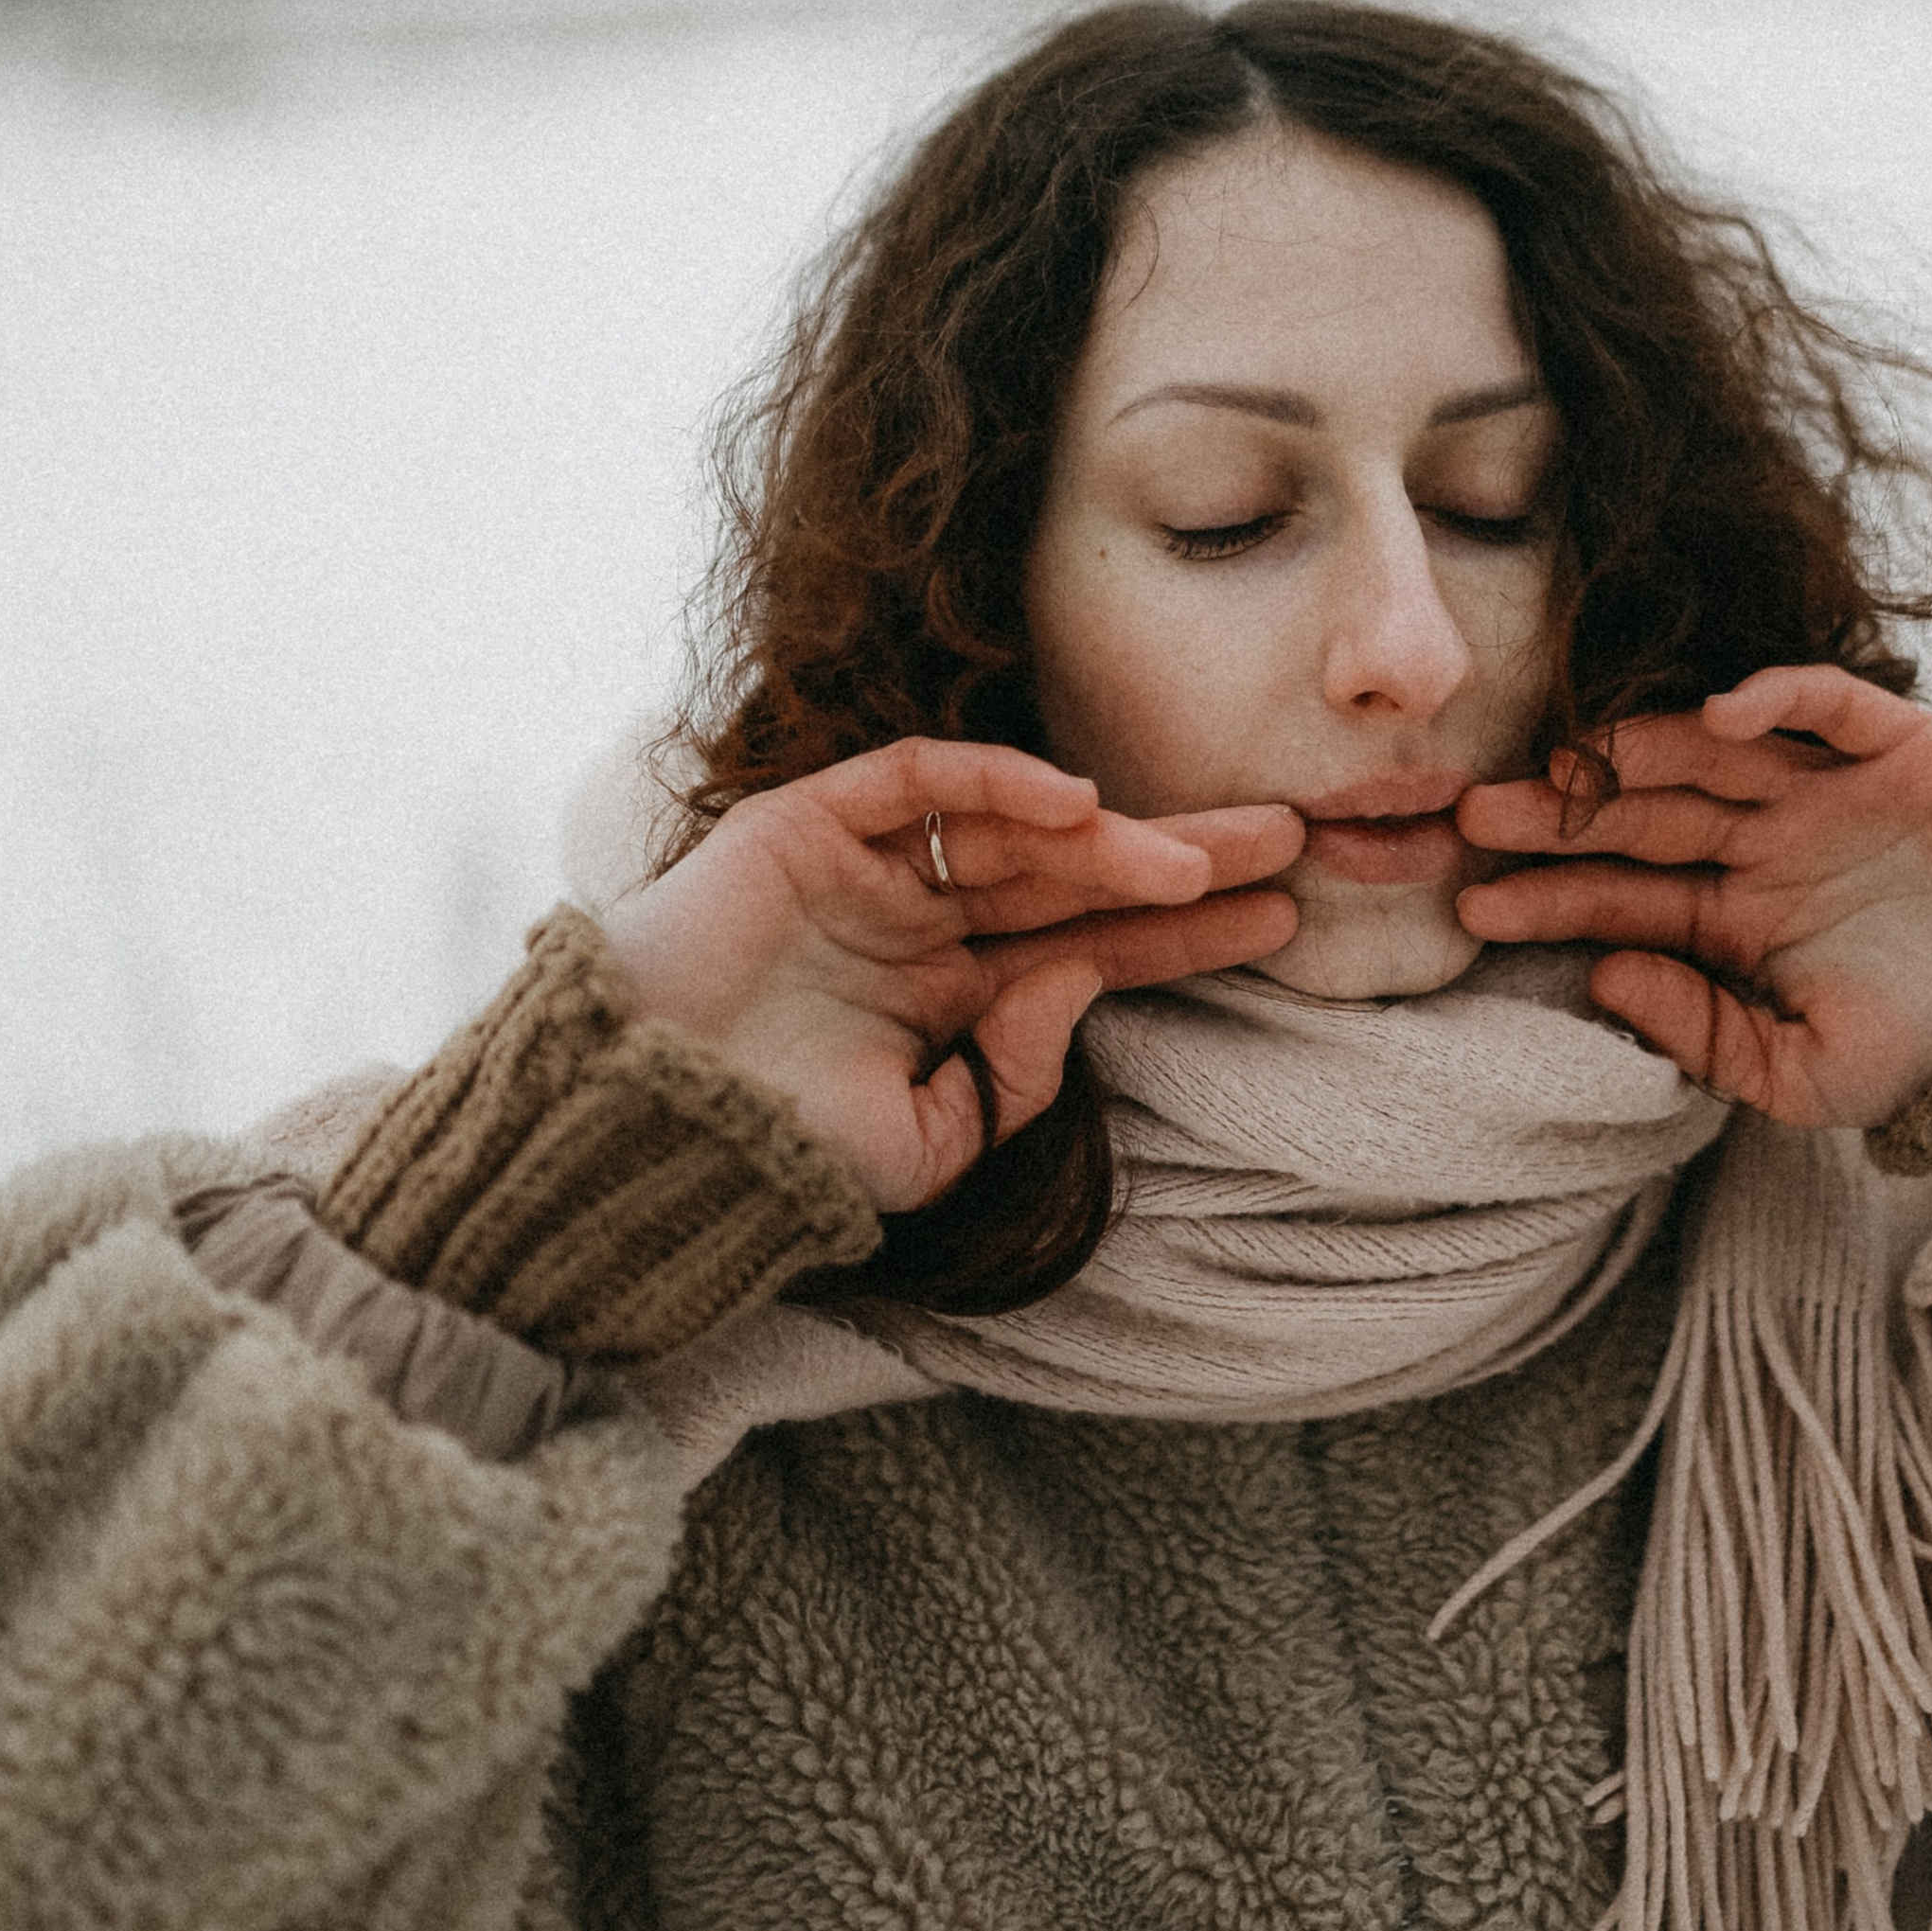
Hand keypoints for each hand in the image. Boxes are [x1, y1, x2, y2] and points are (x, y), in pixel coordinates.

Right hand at [601, 739, 1302, 1208]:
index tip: (1282, 918)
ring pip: (1014, 829)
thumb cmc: (774, 1152)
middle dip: (1182, 857)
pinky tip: (1075, 803)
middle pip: (1076, 875)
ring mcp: (869, 867)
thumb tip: (1080, 989)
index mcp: (949, 997)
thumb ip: (1013, 1081)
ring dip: (1111, 838)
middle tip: (1293, 841)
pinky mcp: (814, 821)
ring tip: (1199, 861)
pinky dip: (1000, 781)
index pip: (1092, 948)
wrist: (639, 1126)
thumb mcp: (925, 1148)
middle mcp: (921, 922)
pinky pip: (921, 778)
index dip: (1184, 931)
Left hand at [1454, 666, 1931, 1129]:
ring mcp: (1822, 790)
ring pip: (1709, 753)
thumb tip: (1606, 976)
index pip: (1621, 896)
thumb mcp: (1808, 1076)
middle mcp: (1763, 841)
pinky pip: (1824, 705)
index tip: (1473, 905)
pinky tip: (1722, 713)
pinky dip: (1776, 699)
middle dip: (1559, 816)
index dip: (1550, 896)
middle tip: (1474, 815)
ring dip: (1637, 750)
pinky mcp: (1893, 748)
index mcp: (1733, 915)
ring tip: (1569, 764)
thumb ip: (1706, 1036)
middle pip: (1642, 814)